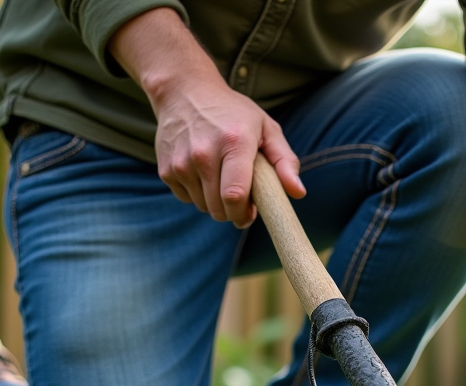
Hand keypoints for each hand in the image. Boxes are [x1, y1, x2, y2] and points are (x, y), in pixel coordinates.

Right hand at [109, 8, 304, 227]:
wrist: (185, 92)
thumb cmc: (233, 112)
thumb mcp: (266, 127)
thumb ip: (284, 161)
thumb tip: (298, 193)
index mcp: (234, 142)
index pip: (235, 195)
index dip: (244, 214)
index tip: (250, 213)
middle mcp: (204, 153)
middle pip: (219, 208)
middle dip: (232, 212)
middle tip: (240, 197)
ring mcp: (181, 162)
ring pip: (203, 207)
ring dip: (215, 203)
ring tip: (221, 178)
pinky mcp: (166, 169)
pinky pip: (187, 199)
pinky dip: (197, 194)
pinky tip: (203, 173)